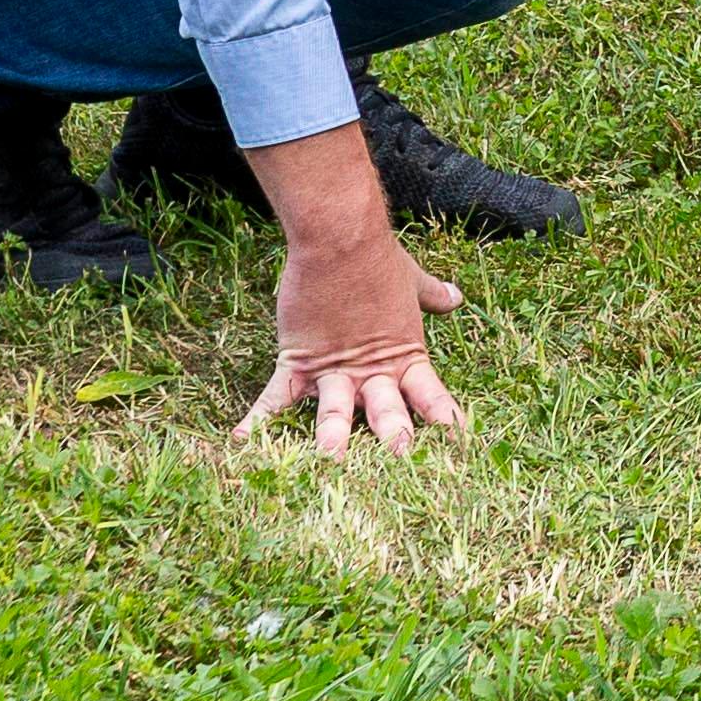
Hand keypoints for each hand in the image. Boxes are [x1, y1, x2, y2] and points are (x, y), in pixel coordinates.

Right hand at [248, 221, 464, 458]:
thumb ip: (431, 295)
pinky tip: (241, 441)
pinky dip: (259, 417)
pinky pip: (276, 396)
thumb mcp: (410, 281)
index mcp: (403, 353)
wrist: (341, 241)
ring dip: (333, 435)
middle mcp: (370, 369)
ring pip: (336, 409)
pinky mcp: (298, 360)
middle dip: (393, 436)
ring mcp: (334, 368)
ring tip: (332, 459)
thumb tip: (455, 297)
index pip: (429, 391)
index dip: (443, 415)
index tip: (459, 439)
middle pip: (385, 409)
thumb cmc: (378, 259)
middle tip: (402, 459)